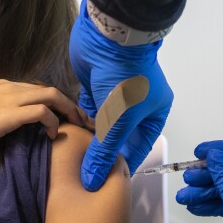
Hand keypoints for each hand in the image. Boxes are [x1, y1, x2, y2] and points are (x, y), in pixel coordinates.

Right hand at [0, 80, 84, 156]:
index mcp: (2, 86)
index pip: (36, 89)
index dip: (54, 101)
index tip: (65, 114)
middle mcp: (10, 87)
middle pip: (50, 90)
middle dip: (70, 105)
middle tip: (84, 120)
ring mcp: (12, 98)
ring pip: (52, 96)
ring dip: (69, 111)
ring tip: (79, 126)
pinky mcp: (13, 113)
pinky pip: (43, 112)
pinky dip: (53, 122)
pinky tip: (53, 134)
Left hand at [69, 0, 172, 190]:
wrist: (109, 39)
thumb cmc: (125, 79)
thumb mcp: (118, 121)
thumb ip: (104, 152)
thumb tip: (92, 181)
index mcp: (153, 113)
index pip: (139, 147)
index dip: (124, 165)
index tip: (108, 184)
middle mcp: (136, 106)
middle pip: (118, 136)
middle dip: (103, 153)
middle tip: (87, 175)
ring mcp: (114, 95)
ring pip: (100, 124)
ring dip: (89, 137)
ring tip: (75, 161)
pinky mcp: (95, 86)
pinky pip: (86, 109)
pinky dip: (78, 120)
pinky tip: (68, 135)